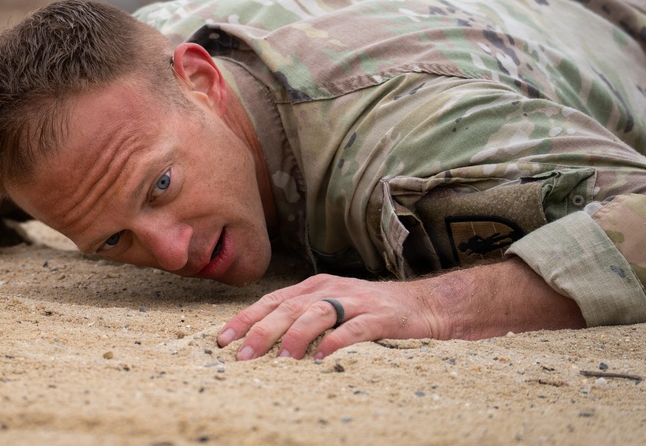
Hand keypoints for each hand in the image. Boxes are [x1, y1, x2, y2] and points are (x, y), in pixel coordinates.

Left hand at [217, 273, 436, 360]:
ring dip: (296, 336)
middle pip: (289, 307)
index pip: (271, 300)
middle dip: (262, 330)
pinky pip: (355, 329)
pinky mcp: (380, 317)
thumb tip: (262, 343)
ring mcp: (355, 301)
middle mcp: (330, 289)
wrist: (423, 304)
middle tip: (243, 356)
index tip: (222, 340)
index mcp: (313, 286)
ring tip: (281, 359)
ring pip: (318, 314)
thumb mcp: (331, 307)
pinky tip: (323, 358)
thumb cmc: (370, 310)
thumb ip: (302, 317)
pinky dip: (337, 342)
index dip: (245, 318)